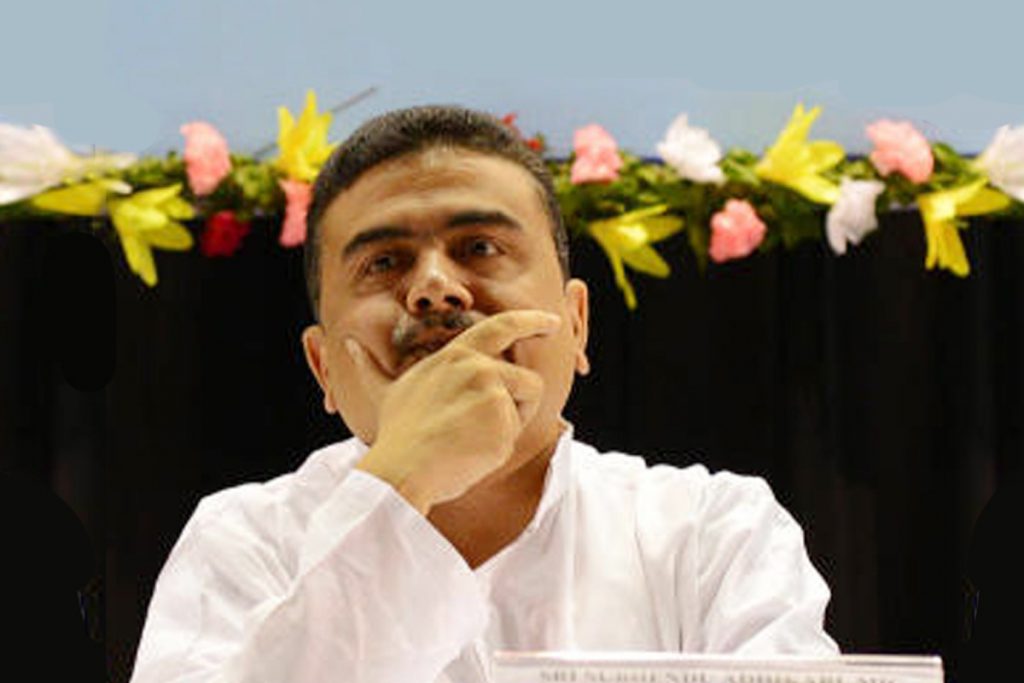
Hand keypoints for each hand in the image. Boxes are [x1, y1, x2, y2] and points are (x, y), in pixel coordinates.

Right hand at [348, 309, 561, 513]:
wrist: (402, 469)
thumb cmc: (397, 434)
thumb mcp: (386, 392)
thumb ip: (371, 367)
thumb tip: (347, 345)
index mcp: (457, 355)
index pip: (502, 326)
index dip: (531, 320)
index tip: (551, 322)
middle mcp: (479, 367)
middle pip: (526, 379)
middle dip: (516, 405)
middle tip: (478, 428)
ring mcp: (492, 392)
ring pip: (527, 405)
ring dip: (510, 425)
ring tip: (473, 437)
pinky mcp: (502, 421)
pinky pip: (517, 434)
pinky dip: (501, 447)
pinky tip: (473, 452)